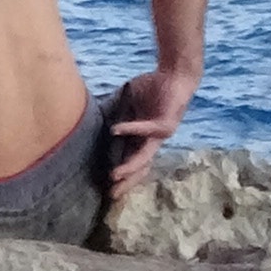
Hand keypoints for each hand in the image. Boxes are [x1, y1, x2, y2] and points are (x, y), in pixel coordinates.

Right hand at [104, 68, 195, 193]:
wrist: (174, 75)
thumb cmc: (151, 88)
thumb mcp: (129, 102)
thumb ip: (117, 112)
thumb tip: (96, 117)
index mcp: (141, 138)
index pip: (129, 161)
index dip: (121, 175)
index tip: (105, 187)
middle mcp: (151, 140)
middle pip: (140, 167)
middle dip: (127, 181)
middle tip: (112, 194)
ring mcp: (160, 134)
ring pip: (145, 156)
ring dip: (130, 166)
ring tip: (114, 174)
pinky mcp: (166, 124)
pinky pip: (146, 129)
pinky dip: (131, 129)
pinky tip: (115, 130)